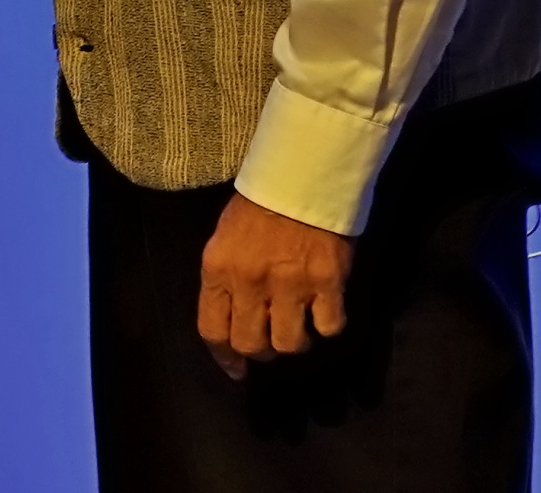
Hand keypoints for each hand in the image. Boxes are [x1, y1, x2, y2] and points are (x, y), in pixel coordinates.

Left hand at [197, 192, 353, 379]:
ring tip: (299, 322)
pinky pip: (328, 327)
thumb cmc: (261, 202)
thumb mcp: (226, 237)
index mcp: (218, 267)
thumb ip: (226, 278)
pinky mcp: (327, 281)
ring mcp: (290, 283)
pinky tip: (325, 308)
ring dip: (295, 340)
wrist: (304, 172)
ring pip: (289, 343)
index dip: (224, 357)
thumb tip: (234, 321)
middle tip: (271, 339)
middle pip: (250, 344)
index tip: (235, 369)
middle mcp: (250, 281)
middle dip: (261, 351)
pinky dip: (328, 324)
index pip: (212, 329)